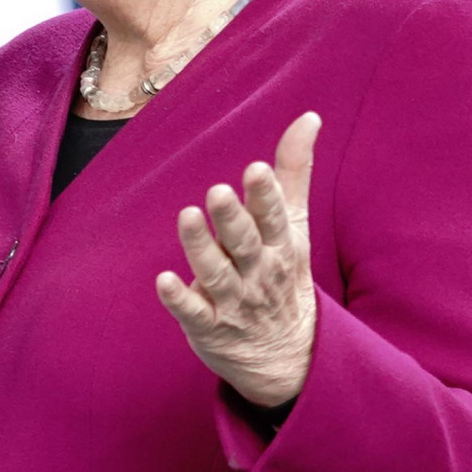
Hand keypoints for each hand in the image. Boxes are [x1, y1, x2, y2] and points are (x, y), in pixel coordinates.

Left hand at [159, 110, 319, 409]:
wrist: (290, 354)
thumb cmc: (283, 274)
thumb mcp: (294, 225)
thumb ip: (293, 172)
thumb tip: (308, 117)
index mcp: (280, 245)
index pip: (274, 217)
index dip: (264, 195)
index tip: (254, 169)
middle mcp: (258, 272)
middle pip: (244, 243)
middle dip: (233, 218)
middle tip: (218, 191)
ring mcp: (233, 301)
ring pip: (217, 273)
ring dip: (201, 248)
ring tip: (187, 216)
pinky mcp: (208, 326)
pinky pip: (193, 312)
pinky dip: (179, 298)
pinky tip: (163, 281)